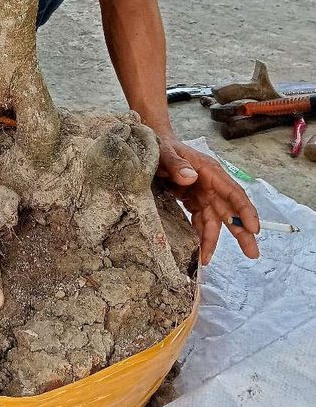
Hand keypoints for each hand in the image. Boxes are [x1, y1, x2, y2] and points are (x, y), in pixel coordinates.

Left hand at [156, 134, 259, 264]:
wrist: (153, 146)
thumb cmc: (162, 145)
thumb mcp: (165, 152)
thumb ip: (176, 163)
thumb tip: (190, 177)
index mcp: (210, 171)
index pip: (233, 192)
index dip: (244, 211)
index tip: (254, 228)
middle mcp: (211, 185)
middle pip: (229, 210)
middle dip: (241, 232)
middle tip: (252, 254)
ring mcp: (203, 194)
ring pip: (214, 220)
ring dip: (213, 240)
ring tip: (207, 261)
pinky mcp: (193, 202)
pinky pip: (200, 221)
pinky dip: (200, 235)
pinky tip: (198, 251)